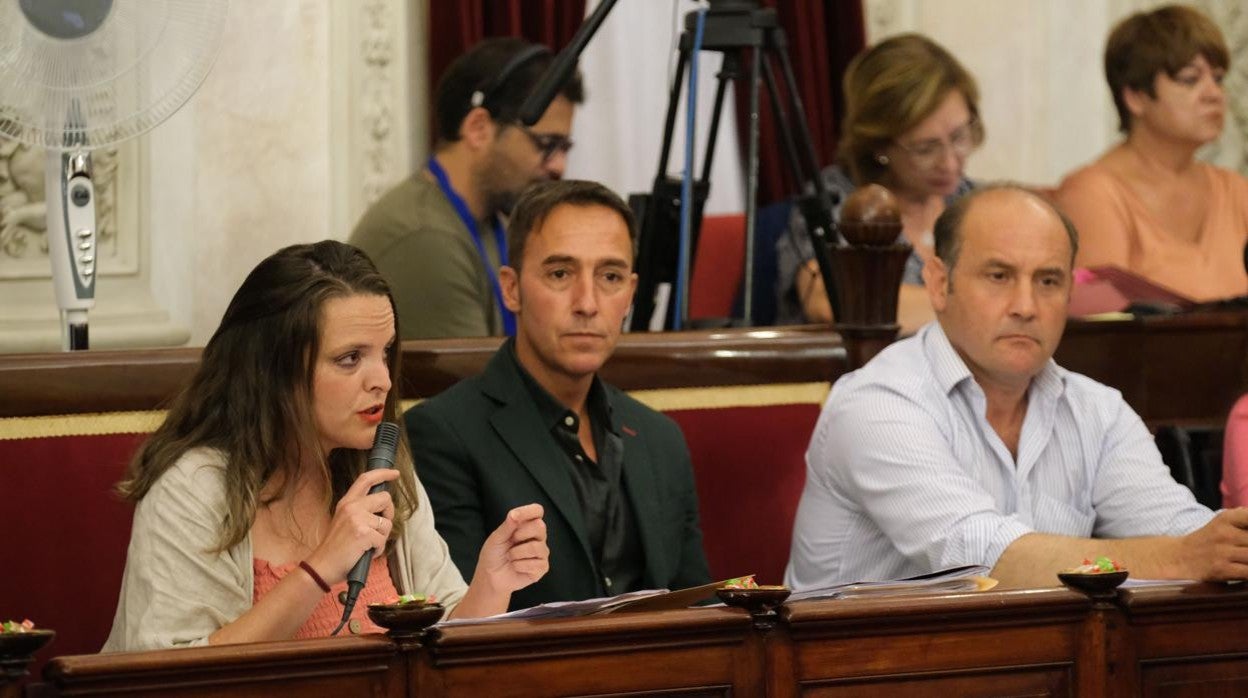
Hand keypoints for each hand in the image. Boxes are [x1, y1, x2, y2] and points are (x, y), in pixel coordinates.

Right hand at [305, 467, 399, 583]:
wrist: (322, 566)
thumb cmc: (335, 548)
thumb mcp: (343, 521)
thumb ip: (359, 510)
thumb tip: (381, 508)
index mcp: (346, 502)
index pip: (366, 479)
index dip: (383, 474)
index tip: (394, 473)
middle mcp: (352, 507)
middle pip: (385, 498)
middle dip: (389, 513)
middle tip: (380, 528)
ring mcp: (357, 519)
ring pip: (387, 522)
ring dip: (382, 537)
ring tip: (367, 545)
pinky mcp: (363, 534)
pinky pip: (382, 540)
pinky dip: (378, 549)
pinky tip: (366, 553)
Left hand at [473, 503, 548, 595]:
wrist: (490, 576)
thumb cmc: (494, 555)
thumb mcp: (496, 538)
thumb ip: (507, 526)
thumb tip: (515, 514)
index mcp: (526, 525)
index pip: (537, 511)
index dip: (528, 511)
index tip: (514, 516)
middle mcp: (537, 537)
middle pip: (540, 526)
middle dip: (520, 534)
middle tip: (510, 542)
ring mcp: (541, 552)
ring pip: (536, 547)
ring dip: (516, 553)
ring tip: (510, 557)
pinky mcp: (542, 567)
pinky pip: (535, 564)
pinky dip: (519, 566)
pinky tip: (516, 567)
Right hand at [1178, 508, 1247, 580]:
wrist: (1180, 557)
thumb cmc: (1209, 540)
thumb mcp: (1224, 522)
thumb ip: (1245, 519)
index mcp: (1227, 519)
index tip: (1247, 538)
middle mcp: (1225, 533)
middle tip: (1247, 547)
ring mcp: (1223, 552)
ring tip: (1245, 557)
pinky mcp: (1221, 570)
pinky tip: (1245, 568)